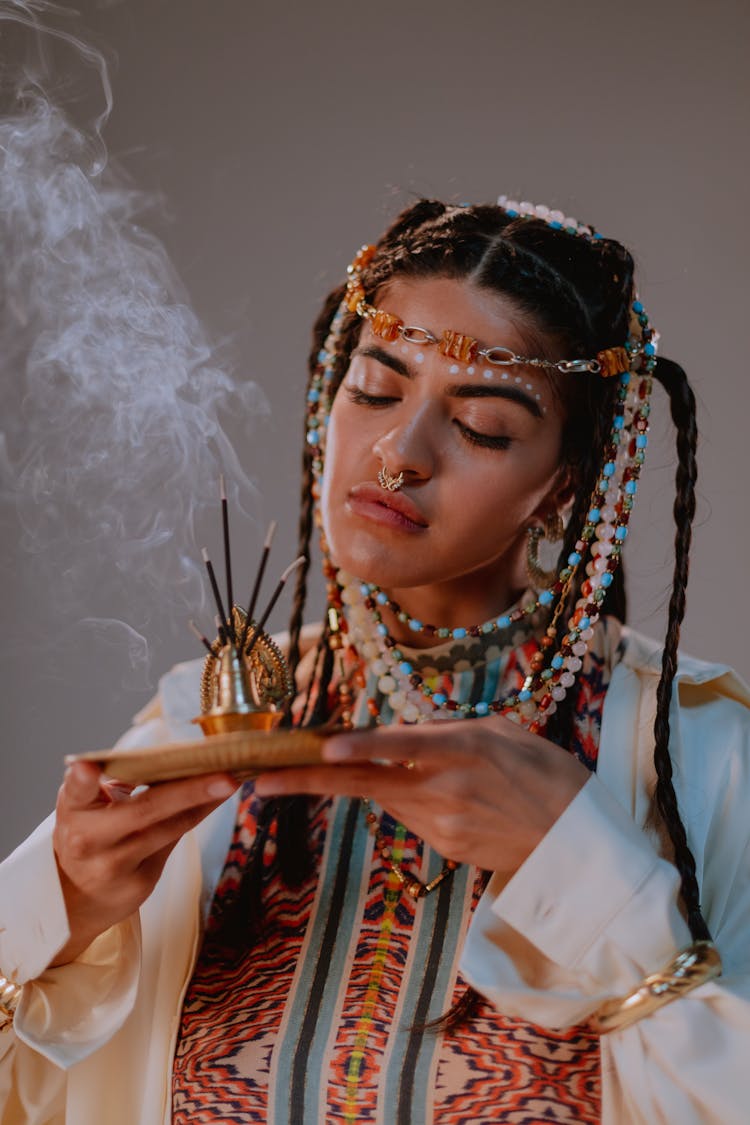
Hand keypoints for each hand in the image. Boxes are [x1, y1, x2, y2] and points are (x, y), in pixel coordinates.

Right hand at [51, 761, 239, 964]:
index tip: (86, 767)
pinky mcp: (139, 883)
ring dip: (204, 802)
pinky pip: (174, 842)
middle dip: (189, 791)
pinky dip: (197, 816)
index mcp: (74, 810)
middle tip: (224, 776)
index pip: (76, 791)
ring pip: (169, 828)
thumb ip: (114, 781)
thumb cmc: (89, 834)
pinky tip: (216, 800)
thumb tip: (165, 754)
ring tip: (230, 782)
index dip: (81, 780)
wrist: (79, 896)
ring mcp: (115, 865)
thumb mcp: (86, 805)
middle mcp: (90, 839)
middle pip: (144, 810)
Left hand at [254, 717, 589, 878]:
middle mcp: (444, 789)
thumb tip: (403, 733)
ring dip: (368, 782)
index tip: (321, 747)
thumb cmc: (547, 774)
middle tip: (258, 780)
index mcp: (462, 750)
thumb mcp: (502, 733)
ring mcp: (441, 825)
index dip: (359, 747)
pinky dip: (410, 800)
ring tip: (393, 769)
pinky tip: (449, 796)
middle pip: (363, 784)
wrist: (579, 843)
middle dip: (305, 781)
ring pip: (384, 798)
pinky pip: (410, 817)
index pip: (400, 748)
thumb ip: (446, 733)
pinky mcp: (444, 848)